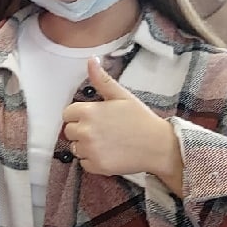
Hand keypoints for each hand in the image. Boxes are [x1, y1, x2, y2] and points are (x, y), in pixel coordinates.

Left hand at [61, 60, 185, 192]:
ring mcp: (90, 150)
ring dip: (86, 146)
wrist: (158, 145)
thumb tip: (91, 60)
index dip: (79, 115)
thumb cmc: (140, 119)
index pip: (67, 114)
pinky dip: (93, 161)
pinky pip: (84, 163)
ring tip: (107, 142)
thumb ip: (102, 80)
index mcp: (89, 111)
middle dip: (81, 130)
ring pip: (75, 148)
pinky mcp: (96, 166)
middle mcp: (85, 131)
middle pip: (69, 131)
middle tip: (103, 130)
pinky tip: (109, 154)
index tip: (94, 118)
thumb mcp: (121, 96)